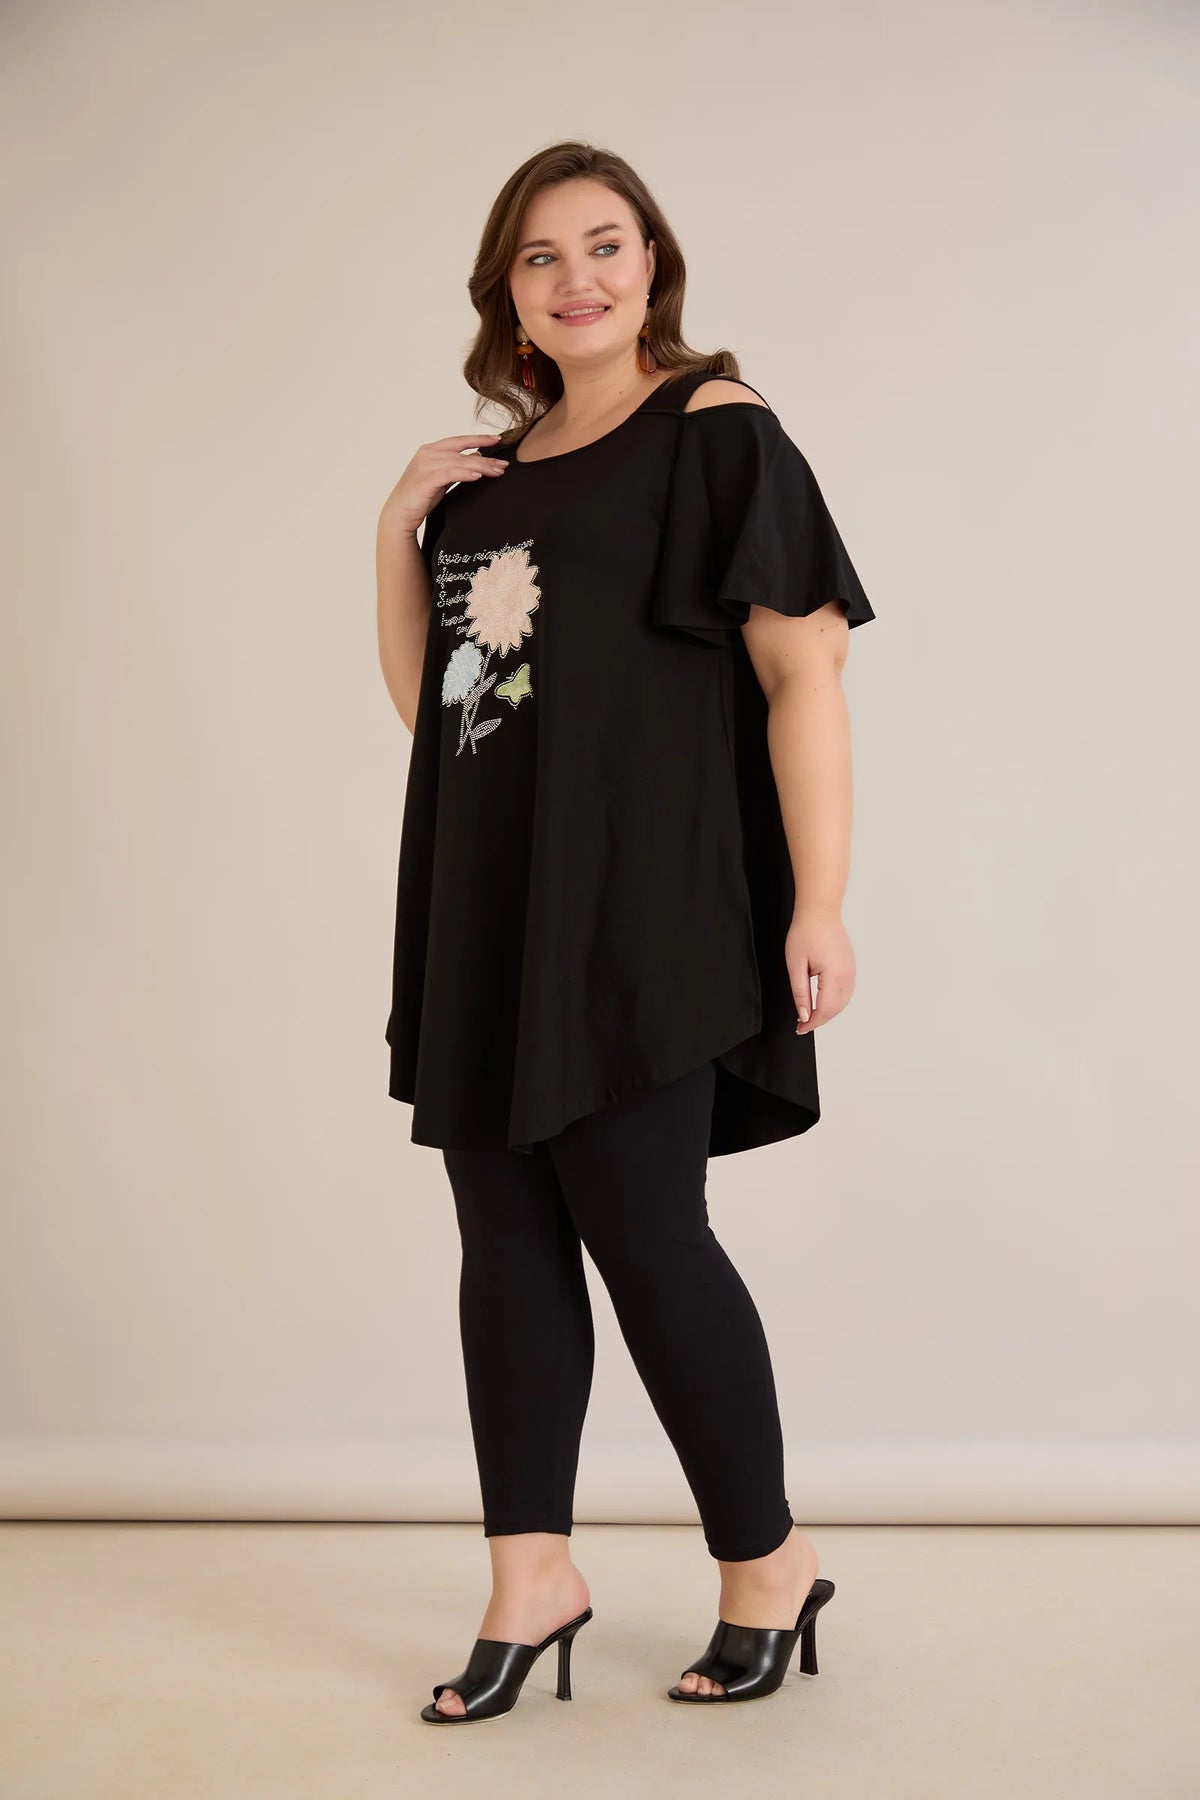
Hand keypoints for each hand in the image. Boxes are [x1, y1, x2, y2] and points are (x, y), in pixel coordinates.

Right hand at [378, 432, 509, 538]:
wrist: (399, 514)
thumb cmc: (420, 497)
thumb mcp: (441, 478)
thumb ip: (456, 466)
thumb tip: (476, 456)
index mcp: (431, 450)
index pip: (459, 440)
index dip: (479, 438)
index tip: (498, 438)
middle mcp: (428, 453)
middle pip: (462, 450)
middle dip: (486, 456)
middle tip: (505, 463)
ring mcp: (425, 465)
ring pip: (459, 461)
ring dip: (481, 466)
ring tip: (498, 471)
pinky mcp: (426, 479)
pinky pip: (450, 473)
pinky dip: (465, 473)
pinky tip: (479, 476)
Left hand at [785, 908, 856, 1034]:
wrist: (819, 911)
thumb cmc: (806, 932)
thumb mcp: (796, 965)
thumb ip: (800, 992)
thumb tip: (804, 1014)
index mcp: (834, 975)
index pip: (825, 1009)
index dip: (812, 1023)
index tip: (800, 1028)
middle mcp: (847, 975)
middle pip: (836, 1009)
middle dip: (820, 1020)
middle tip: (802, 1024)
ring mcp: (852, 970)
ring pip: (844, 1002)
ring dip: (829, 1012)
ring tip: (811, 1015)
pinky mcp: (851, 966)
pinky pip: (847, 991)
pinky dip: (836, 1002)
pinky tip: (823, 1002)